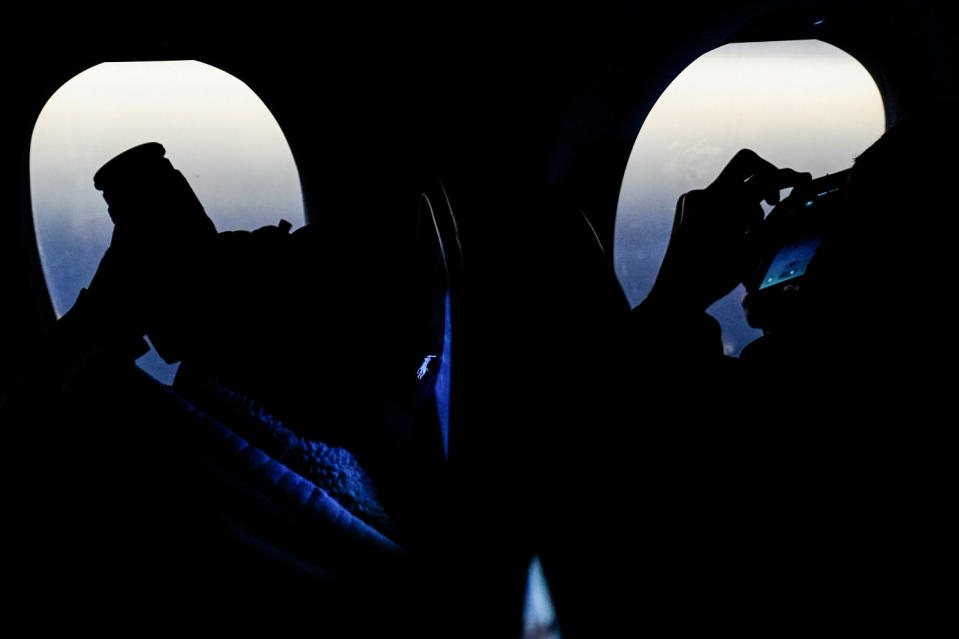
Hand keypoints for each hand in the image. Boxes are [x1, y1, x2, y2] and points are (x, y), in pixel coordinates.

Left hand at [648, 149, 810, 311]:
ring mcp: (692, 198)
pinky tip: (731, 232)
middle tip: (775, 201)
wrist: (675, 293)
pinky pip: (715, 194)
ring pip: (731, 182)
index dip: (789, 177)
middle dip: (767, 175)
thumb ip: (777, 223)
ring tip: (750, 232)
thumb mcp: (753, 252)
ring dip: (748, 198)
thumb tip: (797, 201)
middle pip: (746, 162)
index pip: (765, 177)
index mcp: (724, 206)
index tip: (805, 180)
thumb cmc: (715, 277)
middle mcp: (705, 195)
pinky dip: (730, 205)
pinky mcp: (685, 204)